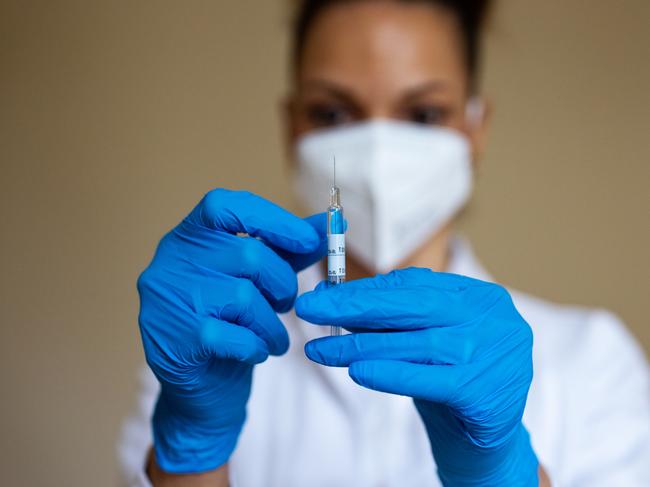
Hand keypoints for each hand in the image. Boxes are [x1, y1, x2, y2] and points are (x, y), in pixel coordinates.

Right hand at [137, 189, 325, 473]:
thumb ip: (292, 250)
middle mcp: (170, 261)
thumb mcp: (262, 279)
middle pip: (248, 255)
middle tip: (286, 304)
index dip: (272, 219)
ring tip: (274, 336)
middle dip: (281, 284)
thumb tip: (336, 223)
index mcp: (189, 236)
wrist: (201, 388)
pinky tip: (256, 352)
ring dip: (272, 323)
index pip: (227, 206)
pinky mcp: (174, 339)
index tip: (309, 240)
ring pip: (244, 297)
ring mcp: (167, 300)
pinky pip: (235, 336)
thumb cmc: (233, 322)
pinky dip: (256, 346)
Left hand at [296, 268, 538, 485]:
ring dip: (361, 346)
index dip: (365, 289)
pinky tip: (357, 372)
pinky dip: (389, 375)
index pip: (414, 284)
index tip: (324, 293)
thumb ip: (384, 318)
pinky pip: (428, 381)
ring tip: (321, 349)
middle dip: (355, 307)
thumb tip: (328, 293)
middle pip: (414, 306)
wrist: (486, 444)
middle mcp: (493, 319)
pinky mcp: (486, 393)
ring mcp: (494, 355)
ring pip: (416, 343)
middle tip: (310, 308)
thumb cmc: (448, 382)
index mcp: (479, 296)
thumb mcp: (420, 342)